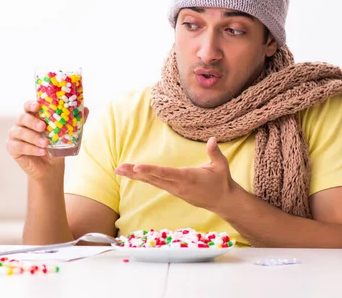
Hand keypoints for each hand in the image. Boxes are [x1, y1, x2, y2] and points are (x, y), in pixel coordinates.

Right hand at [6, 100, 88, 180]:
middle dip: (32, 121)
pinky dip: (30, 149)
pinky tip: (40, 152)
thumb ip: (75, 121)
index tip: (37, 106)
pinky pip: (18, 146)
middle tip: (43, 127)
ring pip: (19, 132)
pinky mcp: (12, 147)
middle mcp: (22, 123)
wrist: (51, 167)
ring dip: (33, 137)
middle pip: (22, 117)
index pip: (28, 106)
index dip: (31, 104)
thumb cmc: (56, 145)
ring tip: (46, 144)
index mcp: (33, 116)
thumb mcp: (67, 133)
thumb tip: (86, 109)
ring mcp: (15, 135)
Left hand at [114, 137, 239, 212]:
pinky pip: (155, 183)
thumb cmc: (222, 181)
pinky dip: (143, 178)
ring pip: (152, 181)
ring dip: (135, 176)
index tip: (137, 167)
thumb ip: (215, 153)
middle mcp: (178, 185)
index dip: (150, 170)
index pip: (166, 173)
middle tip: (119, 168)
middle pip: (153, 178)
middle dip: (135, 173)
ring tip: (119, 170)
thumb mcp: (221, 166)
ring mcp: (174, 189)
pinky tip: (132, 174)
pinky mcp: (173, 190)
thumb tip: (212, 139)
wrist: (223, 202)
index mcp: (188, 178)